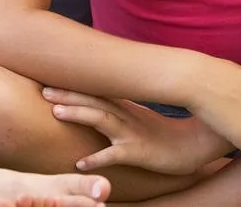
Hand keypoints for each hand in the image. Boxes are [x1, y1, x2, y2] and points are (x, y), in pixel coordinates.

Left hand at [42, 88, 226, 175]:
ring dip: (79, 114)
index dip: (72, 84)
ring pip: (102, 120)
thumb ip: (118, 108)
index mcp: (124, 106)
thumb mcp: (139, 117)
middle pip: (93, 100)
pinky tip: (80, 163)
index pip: (94, 91)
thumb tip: (98, 101)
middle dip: (68, 93)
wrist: (197, 145)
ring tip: (56, 112)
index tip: (48, 76)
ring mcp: (131, 133)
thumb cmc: (165, 134)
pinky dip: (97, 159)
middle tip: (43, 88)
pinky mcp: (138, 152)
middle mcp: (126, 115)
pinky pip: (114, 156)